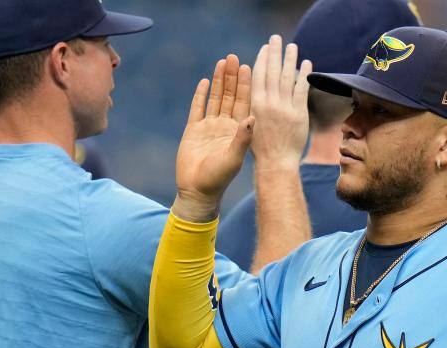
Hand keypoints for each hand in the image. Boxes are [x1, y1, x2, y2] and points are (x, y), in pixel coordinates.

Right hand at [173, 54, 254, 221]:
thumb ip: (243, 137)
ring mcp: (209, 127)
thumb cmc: (219, 178)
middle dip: (233, 77)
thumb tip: (253, 117)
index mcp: (238, 132)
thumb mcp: (234, 157)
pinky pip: (198, 108)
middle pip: (230, 96)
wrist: (197, 191)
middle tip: (235, 57)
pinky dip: (201, 95)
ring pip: (215, 99)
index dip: (246, 85)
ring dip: (219, 81)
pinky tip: (206, 81)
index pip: (244, 103)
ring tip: (222, 62)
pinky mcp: (193, 130)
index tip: (249, 67)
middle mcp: (225, 126)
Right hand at [250, 35, 312, 171]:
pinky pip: (302, 89)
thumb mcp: (250, 122)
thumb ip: (256, 103)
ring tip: (292, 46)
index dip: (262, 59)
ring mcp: (285, 107)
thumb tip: (260, 87)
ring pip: (288, 77)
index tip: (265, 48)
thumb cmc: (261, 146)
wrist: (276, 162)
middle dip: (275, 52)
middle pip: (273, 71)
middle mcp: (269, 102)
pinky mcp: (299, 113)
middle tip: (276, 38)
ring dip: (290, 59)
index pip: (258, 75)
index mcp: (255, 103)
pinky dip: (304, 75)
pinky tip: (307, 63)